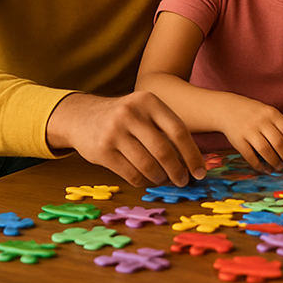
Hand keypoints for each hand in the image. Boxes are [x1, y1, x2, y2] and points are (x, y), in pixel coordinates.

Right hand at [46, 91, 205, 187]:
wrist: (82, 116)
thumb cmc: (124, 117)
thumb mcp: (145, 110)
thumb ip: (166, 128)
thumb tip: (193, 160)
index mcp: (148, 101)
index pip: (178, 130)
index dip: (192, 154)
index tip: (200, 171)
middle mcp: (131, 113)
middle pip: (163, 150)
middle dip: (177, 170)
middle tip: (184, 181)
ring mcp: (114, 132)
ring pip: (147, 165)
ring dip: (160, 177)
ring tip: (165, 180)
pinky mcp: (102, 150)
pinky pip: (131, 174)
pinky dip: (143, 181)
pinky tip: (147, 179)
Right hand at [219, 97, 282, 170]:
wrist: (229, 109)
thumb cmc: (255, 114)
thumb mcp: (270, 114)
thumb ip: (282, 127)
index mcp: (273, 114)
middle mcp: (261, 121)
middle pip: (279, 143)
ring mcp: (248, 131)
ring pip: (266, 150)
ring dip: (275, 162)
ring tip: (280, 167)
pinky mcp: (238, 140)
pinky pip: (250, 156)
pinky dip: (259, 165)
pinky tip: (265, 169)